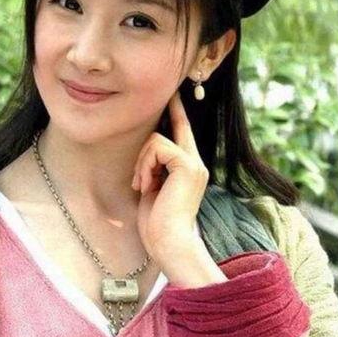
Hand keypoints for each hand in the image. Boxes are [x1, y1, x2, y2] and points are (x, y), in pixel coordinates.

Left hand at [132, 89, 209, 263]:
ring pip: (156, 139)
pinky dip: (145, 165)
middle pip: (173, 127)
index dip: (178, 110)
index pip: (183, 130)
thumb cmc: (157, 223)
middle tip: (145, 183)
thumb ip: (156, 166)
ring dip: (142, 163)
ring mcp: (194, 163)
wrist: (169, 244)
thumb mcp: (154, 188)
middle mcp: (196, 162)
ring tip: (143, 188)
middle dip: (151, 144)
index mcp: (189, 167)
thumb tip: (149, 149)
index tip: (174, 92)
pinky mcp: (187, 165)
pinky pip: (157, 147)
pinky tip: (146, 186)